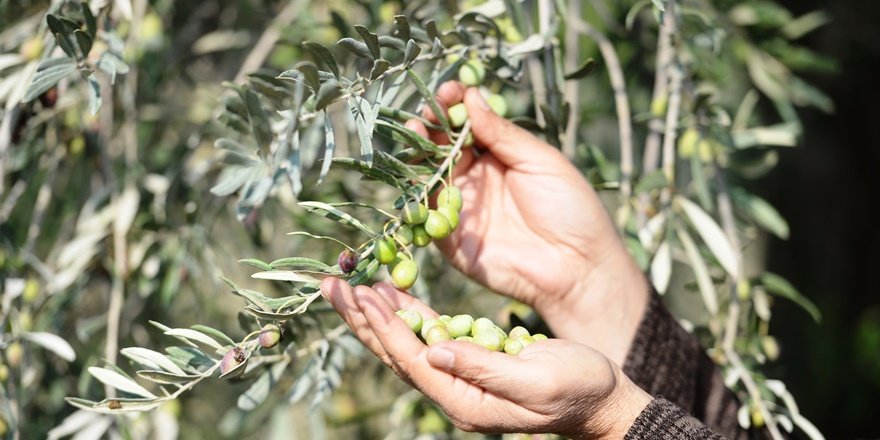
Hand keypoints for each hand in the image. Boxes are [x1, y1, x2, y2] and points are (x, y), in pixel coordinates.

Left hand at [320, 278, 651, 438]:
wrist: (601, 400)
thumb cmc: (578, 389)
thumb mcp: (536, 380)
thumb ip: (484, 368)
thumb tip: (433, 351)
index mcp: (464, 402)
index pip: (412, 360)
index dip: (385, 327)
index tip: (361, 294)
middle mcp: (452, 392)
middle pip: (394, 352)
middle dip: (361, 318)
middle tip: (330, 284)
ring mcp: (457, 377)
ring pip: (404, 342)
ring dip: (375, 313)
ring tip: (347, 283)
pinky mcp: (467, 359)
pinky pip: (427, 335)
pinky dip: (406, 312)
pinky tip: (389, 292)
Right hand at [406, 82, 647, 363]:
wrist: (577, 268)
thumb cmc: (571, 210)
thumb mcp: (542, 161)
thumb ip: (503, 133)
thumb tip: (471, 98)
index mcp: (501, 156)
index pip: (468, 124)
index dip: (455, 105)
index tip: (447, 90)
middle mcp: (476, 179)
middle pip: (442, 145)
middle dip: (430, 124)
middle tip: (425, 112)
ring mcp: (461, 207)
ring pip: (428, 174)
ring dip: (418, 152)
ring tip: (416, 133)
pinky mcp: (449, 238)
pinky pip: (425, 213)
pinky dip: (417, 192)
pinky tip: (417, 173)